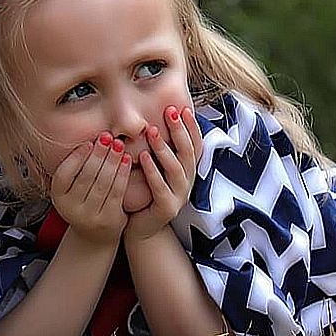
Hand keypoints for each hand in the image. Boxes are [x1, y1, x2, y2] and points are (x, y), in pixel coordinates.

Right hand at [51, 132, 132, 246]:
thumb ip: (76, 167)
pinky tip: (126, 160)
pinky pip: (117, 191)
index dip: (77, 157)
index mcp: (58, 197)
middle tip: (107, 137)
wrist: (95, 234)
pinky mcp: (109, 219)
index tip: (89, 142)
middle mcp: (71, 208)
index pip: (64, 173)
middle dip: (98, 154)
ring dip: (112, 160)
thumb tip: (90, 138)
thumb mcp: (72, 187)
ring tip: (118, 145)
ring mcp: (90, 216)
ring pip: (103, 183)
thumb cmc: (84, 201)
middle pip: (86, 176)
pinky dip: (123, 173)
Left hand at [124, 106, 203, 241]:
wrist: (139, 228)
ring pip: (176, 169)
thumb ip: (157, 148)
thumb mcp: (153, 167)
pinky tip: (143, 157)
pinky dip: (152, 171)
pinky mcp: (167, 209)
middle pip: (188, 152)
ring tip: (151, 131)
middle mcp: (187, 181)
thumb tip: (150, 117)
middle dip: (180, 130)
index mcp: (186, 170)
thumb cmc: (144, 192)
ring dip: (164, 148)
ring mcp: (179, 196)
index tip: (182, 107)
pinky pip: (161, 188)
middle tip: (169, 112)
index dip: (191, 126)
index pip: (195, 144)